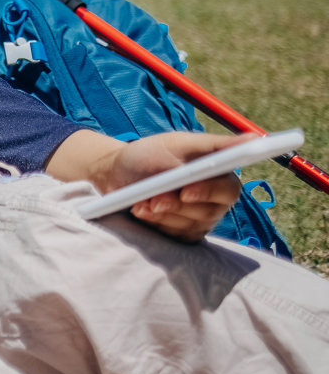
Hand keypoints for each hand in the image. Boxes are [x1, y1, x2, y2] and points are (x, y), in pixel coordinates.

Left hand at [99, 131, 247, 241]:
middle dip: (176, 205)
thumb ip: (216, 145)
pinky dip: (155, 223)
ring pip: (189, 225)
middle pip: (207, 212)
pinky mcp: (184, 234)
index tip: (185, 191)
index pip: (229, 190)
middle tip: (153, 199)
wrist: (117, 173)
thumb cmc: (149, 155)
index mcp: (219, 176)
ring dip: (161, 213)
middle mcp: (215, 201)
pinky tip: (141, 210)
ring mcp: (200, 220)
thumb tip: (257, 138)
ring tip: (141, 200)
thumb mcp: (178, 144)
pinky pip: (175, 236)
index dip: (208, 192)